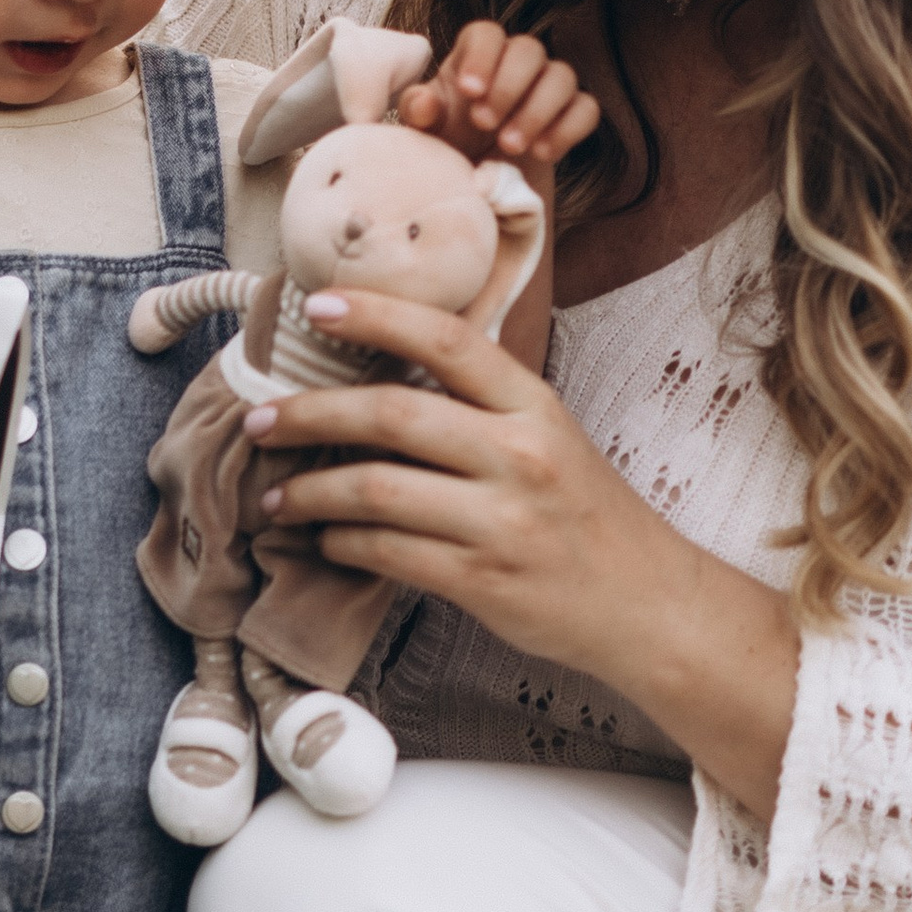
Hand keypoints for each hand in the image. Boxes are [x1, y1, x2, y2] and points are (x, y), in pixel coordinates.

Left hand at [243, 288, 798, 817]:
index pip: (446, 339)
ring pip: (377, 489)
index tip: (316, 305)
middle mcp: (520, 454)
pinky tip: (326, 542)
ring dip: (311, 492)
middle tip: (260, 420)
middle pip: (392, 414)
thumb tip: (383, 377)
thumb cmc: (590, 519)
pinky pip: (389, 553)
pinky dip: (343, 545)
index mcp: (534, 406)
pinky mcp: (484, 580)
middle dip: (310, 413)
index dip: (375, 314)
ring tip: (277, 497)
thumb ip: (482, 407)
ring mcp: (502, 520)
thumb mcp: (553, 438)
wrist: (650, 606)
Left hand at [397, 21, 596, 170]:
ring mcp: (548, 87)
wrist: (477, 184)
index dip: (481, 57)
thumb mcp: (425, 132)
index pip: (486, 34)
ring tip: (510, 147)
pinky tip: (542, 153)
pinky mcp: (572, 116)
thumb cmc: (448, 146)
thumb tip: (424, 102)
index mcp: (476, 57)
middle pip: (529, 49)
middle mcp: (516, 64)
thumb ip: (420, 113)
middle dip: (509, 87)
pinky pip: (586, 109)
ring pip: (562, 76)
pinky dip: (568, 129)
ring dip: (538, 110)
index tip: (470, 91)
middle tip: (485, 125)